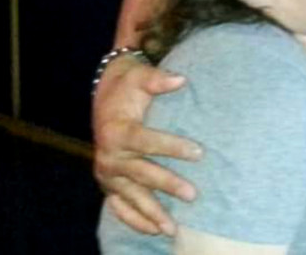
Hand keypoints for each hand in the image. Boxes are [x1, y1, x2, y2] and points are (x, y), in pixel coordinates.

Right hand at [92, 55, 200, 235]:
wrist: (105, 94)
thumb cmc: (128, 85)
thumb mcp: (140, 75)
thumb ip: (159, 80)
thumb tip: (180, 80)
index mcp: (117, 131)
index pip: (147, 142)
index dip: (173, 147)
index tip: (199, 153)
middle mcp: (109, 156)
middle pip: (142, 174)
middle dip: (168, 185)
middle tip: (193, 194)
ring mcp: (107, 174)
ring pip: (131, 197)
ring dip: (151, 213)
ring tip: (172, 228)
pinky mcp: (107, 184)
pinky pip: (119, 207)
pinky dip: (134, 220)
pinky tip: (152, 230)